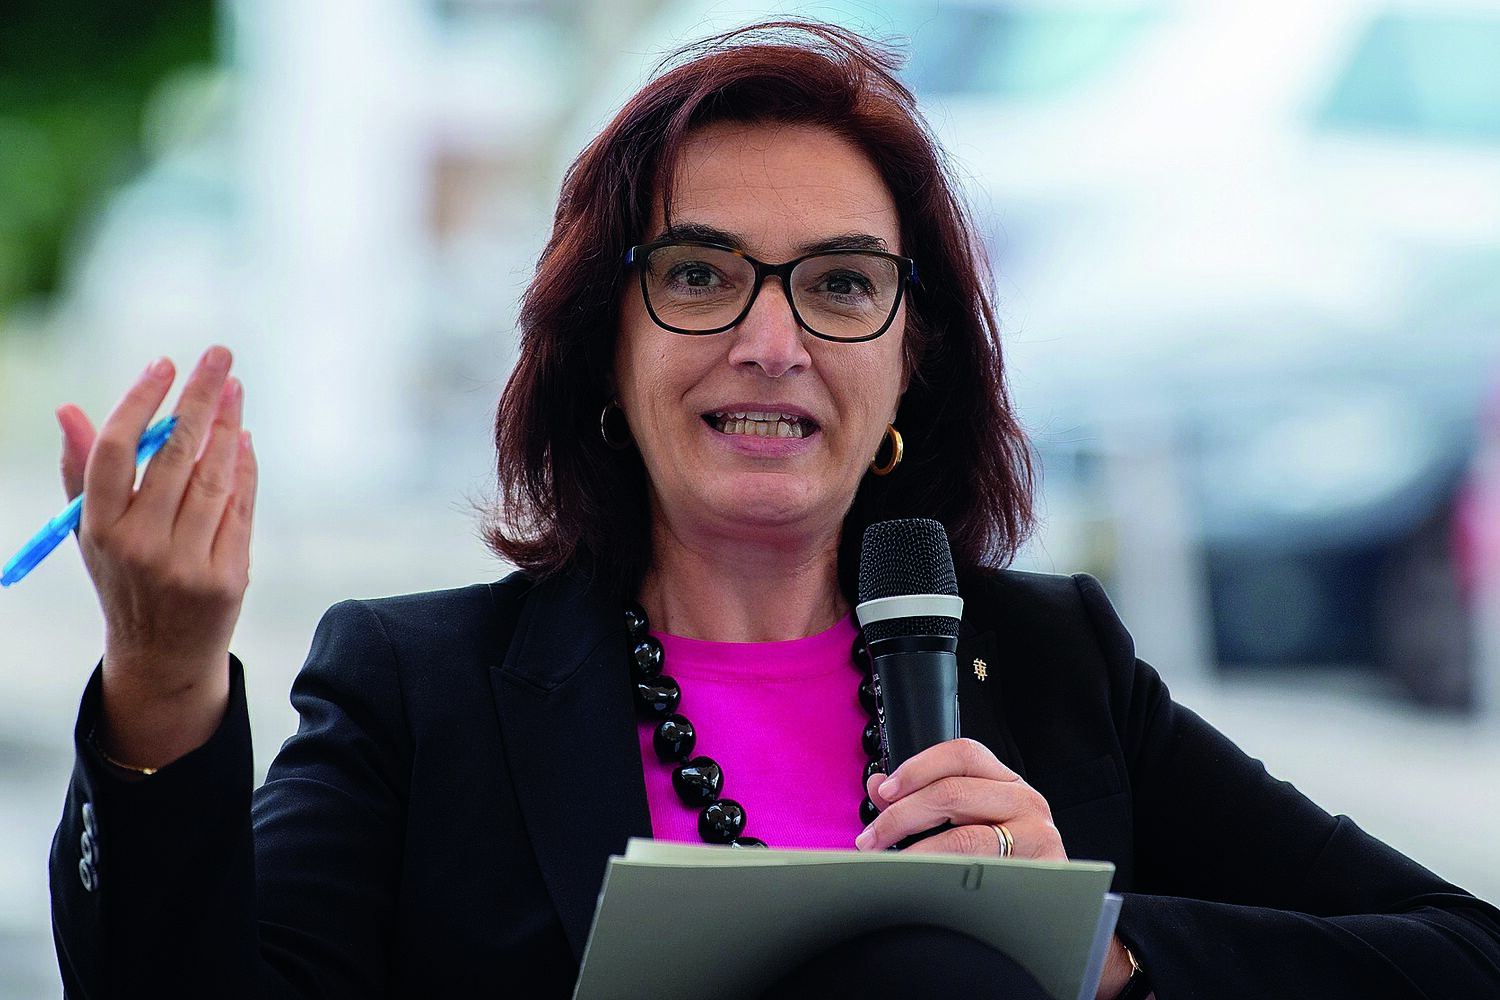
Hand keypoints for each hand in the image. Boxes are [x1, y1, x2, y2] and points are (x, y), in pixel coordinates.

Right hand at [60, 346, 256, 769]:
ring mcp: (187, 563)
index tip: (164, 363)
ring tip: (234, 390)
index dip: (141, 401)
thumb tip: (70, 409)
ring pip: (215, 478)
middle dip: (200, 397)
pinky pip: (241, 507)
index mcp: (99, 528)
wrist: (162, 656)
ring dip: (229, 426)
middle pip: (175, 455)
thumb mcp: (93, 531)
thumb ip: (82, 470)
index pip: (116, 451)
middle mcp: (140, 545)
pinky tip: (243, 438)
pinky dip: (245, 468)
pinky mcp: (227, 576)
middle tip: (219, 356)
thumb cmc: (125, 577)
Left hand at [856, 738, 1136, 997]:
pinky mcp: (1040, 871)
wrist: (1049, 910)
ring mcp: (1036, 835)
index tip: (885, 790)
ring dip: (914, 847)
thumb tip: (878, 786)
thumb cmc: (1004, 862)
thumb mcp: (965, 822)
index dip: (918, 767)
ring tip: (887, 862)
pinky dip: (941, 873)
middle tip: (871, 838)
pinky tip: (921, 879)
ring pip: (965, 834)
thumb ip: (922, 800)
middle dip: (901, 814)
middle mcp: (1025, 800)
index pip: (961, 753)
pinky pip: (980, 870)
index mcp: (1004, 781)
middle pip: (954, 791)